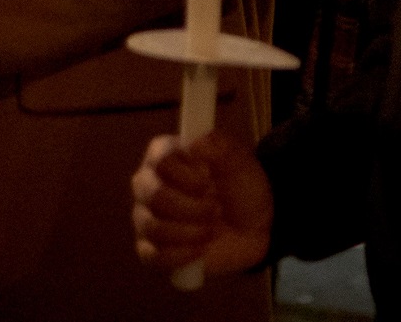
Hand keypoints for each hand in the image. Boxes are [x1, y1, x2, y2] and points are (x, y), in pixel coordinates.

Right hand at [130, 131, 275, 279]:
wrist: (254, 228)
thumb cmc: (241, 188)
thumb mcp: (241, 164)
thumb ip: (221, 147)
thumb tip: (195, 143)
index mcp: (165, 155)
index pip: (160, 161)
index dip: (185, 176)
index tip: (208, 183)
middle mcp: (149, 183)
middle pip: (153, 195)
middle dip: (190, 208)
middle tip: (215, 210)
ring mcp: (146, 217)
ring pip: (152, 227)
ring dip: (189, 232)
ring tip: (210, 230)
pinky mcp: (151, 249)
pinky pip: (151, 255)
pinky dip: (180, 255)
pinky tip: (200, 249)